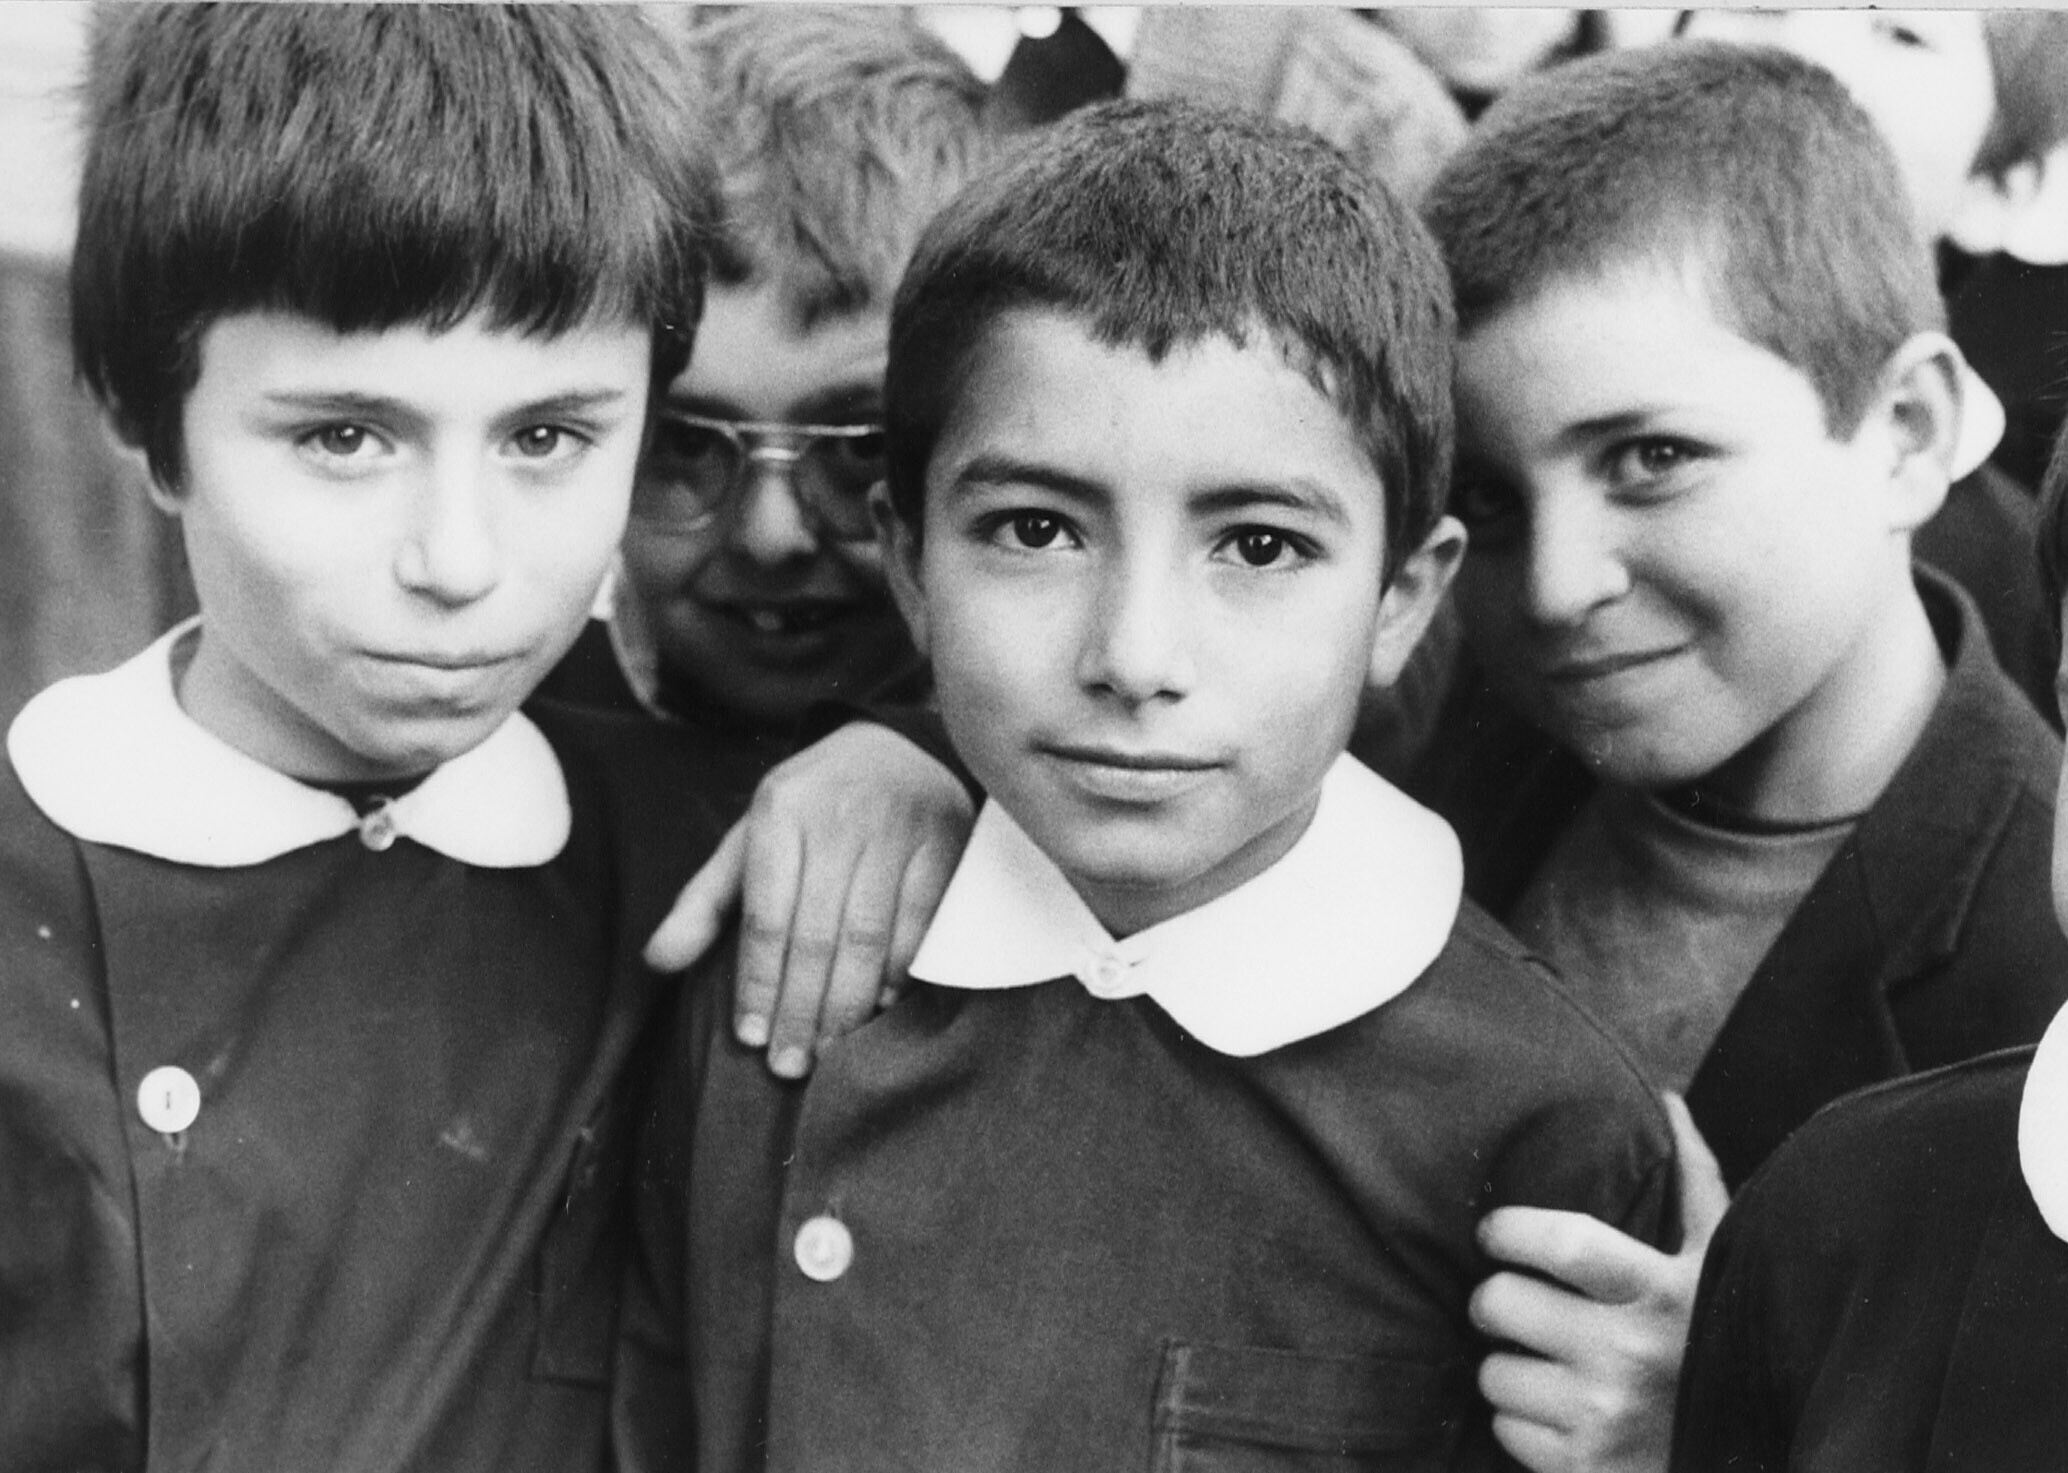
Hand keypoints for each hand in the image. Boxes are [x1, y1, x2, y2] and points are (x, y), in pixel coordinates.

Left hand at [643, 721, 973, 1078]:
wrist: (891, 743)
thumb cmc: (808, 807)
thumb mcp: (748, 839)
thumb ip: (705, 900)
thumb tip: (657, 961)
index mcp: (780, 811)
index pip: (767, 917)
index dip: (759, 983)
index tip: (751, 1038)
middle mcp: (839, 816)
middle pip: (818, 936)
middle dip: (802, 1010)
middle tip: (791, 1065)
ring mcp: (898, 827)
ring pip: (870, 936)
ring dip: (849, 1004)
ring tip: (830, 1050)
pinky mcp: (944, 840)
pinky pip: (921, 921)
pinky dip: (902, 970)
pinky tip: (882, 1006)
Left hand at [1470, 1094, 1729, 1472]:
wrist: (1752, 1456)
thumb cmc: (1724, 1338)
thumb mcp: (1722, 1261)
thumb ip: (1695, 1180)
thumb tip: (1667, 1096)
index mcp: (1662, 1292)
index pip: (1560, 1242)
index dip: (1508, 1230)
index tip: (1492, 1232)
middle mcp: (1631, 1356)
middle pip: (1501, 1304)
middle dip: (1495, 1300)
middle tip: (1511, 1301)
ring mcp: (1605, 1419)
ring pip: (1492, 1371)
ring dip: (1507, 1364)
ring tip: (1545, 1362)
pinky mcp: (1584, 1469)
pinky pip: (1505, 1429)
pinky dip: (1521, 1420)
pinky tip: (1560, 1410)